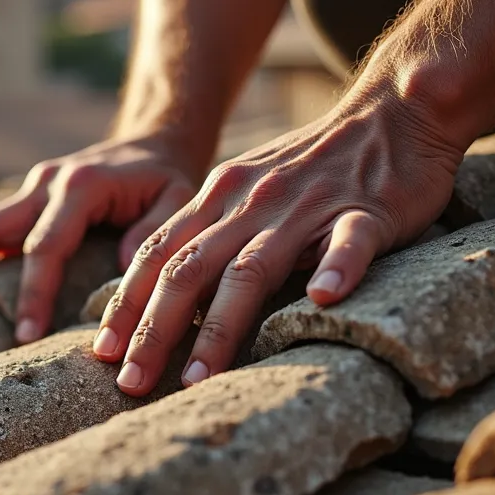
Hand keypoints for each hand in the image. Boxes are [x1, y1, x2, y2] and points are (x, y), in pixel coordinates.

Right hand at [0, 135, 201, 343]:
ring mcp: (34, 187)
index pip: (47, 245)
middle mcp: (49, 182)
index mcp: (82, 185)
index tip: (26, 334)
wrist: (157, 141)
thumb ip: (154, 231)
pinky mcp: (30, 197)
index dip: (34, 291)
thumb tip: (120, 268)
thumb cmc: (169, 178)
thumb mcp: (179, 198)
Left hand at [93, 91, 463, 395]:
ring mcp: (307, 208)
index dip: (125, 304)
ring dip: (220, 326)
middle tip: (129, 382)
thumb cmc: (317, 165)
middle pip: (189, 270)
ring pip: (252, 269)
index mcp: (220, 197)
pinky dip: (337, 268)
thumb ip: (209, 231)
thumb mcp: (248, 189)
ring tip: (197, 376)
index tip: (101, 353)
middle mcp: (251, 202)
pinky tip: (326, 299)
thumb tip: (162, 292)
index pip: (157, 255)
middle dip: (153, 330)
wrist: (392, 112)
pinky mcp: (365, 212)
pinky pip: (348, 242)